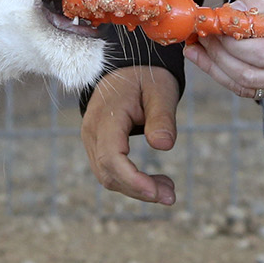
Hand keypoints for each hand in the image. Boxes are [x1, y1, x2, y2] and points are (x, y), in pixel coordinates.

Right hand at [80, 66, 180, 206]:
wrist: (128, 66)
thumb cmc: (147, 77)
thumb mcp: (161, 91)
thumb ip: (162, 117)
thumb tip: (164, 146)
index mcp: (106, 116)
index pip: (111, 157)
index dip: (132, 179)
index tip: (156, 192)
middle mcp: (92, 131)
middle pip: (108, 173)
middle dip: (138, 190)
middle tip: (171, 196)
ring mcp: (92, 139)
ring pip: (107, 176)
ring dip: (136, 188)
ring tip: (168, 190)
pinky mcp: (99, 144)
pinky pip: (110, 170)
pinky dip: (131, 181)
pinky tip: (154, 183)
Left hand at [184, 0, 263, 101]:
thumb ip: (262, 0)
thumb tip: (227, 12)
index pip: (258, 53)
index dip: (229, 42)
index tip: (211, 24)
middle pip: (247, 76)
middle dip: (216, 56)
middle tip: (199, 36)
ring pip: (246, 88)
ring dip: (216, 70)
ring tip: (197, 50)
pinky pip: (254, 91)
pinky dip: (230, 77)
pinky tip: (214, 61)